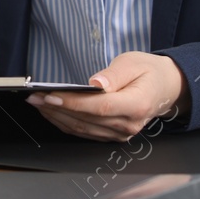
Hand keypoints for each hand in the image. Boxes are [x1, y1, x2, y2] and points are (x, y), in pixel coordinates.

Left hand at [26, 51, 188, 140]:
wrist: (164, 88)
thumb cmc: (148, 72)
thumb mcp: (133, 63)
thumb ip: (114, 74)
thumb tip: (95, 83)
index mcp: (137, 104)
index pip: (100, 107)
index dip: (73, 104)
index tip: (51, 96)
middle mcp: (129, 124)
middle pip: (87, 120)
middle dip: (57, 109)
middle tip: (34, 97)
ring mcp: (122, 133)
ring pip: (83, 129)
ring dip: (57, 117)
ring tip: (38, 103)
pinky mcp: (113, 135)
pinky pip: (85, 132)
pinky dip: (66, 123)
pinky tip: (52, 112)